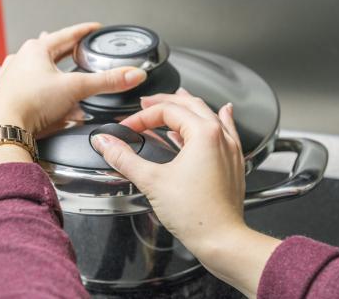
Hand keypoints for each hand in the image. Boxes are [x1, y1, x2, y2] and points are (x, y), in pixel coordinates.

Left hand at [0, 22, 146, 176]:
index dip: (84, 31)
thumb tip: (132, 75)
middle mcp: (21, 60)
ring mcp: (12, 77)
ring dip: (48, 69)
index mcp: (37, 50)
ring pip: (35, 68)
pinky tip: (28, 88)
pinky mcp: (7, 96)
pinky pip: (22, 87)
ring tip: (56, 70)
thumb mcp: (76, 88)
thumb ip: (106, 82)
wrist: (3, 126)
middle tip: (77, 49)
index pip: (67, 34)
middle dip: (65, 50)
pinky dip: (30, 87)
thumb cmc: (30, 102)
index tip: (94, 29)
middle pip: (50, 49)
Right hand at [90, 89, 280, 297]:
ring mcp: (230, 149)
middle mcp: (220, 136)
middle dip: (165, 102)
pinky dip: (219, 119)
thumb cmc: (196, 214)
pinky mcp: (234, 162)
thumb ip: (125, 158)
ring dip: (189, 106)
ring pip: (210, 115)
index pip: (167, 111)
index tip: (128, 128)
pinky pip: (228, 131)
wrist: (222, 239)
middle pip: (190, 105)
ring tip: (178, 99)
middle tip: (146, 103)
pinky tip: (224, 113)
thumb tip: (105, 143)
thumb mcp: (152, 181)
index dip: (142, 117)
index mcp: (203, 133)